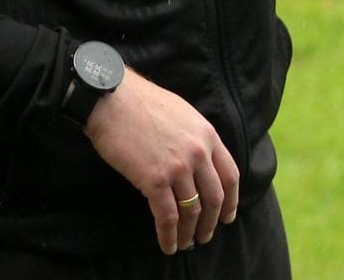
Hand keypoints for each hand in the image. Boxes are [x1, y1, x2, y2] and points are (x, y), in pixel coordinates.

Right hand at [84, 70, 240, 254]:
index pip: (230, 175)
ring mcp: (177, 168)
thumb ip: (195, 139)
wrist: (112, 99)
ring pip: (192, 210)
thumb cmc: (142, 104)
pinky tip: (168, 245)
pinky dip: (170, 235)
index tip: (227, 216)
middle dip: (212, 221)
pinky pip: (167, 216)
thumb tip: (199, 162)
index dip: (231, 200)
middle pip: (214, 197)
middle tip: (206, 236)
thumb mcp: (183, 115)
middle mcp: (198, 153)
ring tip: (187, 244)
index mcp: (208, 135)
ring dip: (191, 232)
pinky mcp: (154, 180)